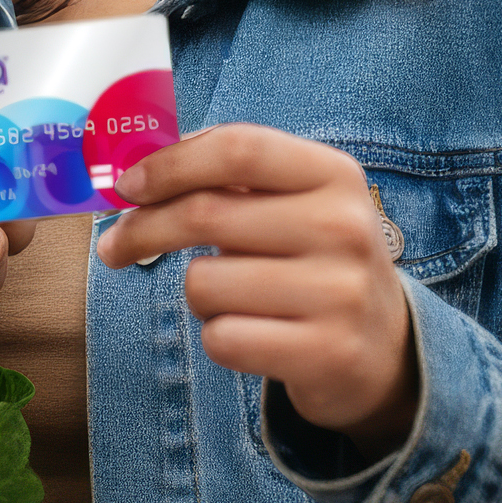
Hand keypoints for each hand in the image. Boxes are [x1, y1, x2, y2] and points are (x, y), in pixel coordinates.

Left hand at [94, 125, 417, 449]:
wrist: (387, 350)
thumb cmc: (314, 266)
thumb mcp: (296, 207)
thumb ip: (230, 182)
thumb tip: (136, 174)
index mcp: (335, 176)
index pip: (239, 149)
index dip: (171, 163)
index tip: (127, 185)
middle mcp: (344, 228)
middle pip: (206, 214)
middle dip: (143, 229)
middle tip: (114, 245)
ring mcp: (340, 293)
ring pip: (204, 283)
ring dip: (198, 295)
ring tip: (234, 300)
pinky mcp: (326, 353)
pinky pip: (222, 339)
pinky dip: (219, 338)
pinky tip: (253, 336)